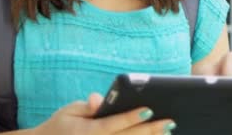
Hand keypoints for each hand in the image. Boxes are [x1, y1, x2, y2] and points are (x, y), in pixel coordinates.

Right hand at [32, 93, 176, 134]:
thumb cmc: (61, 125)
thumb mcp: (69, 111)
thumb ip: (87, 106)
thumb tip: (98, 99)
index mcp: (87, 131)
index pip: (113, 124)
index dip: (130, 118)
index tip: (148, 110)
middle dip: (150, 130)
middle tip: (169, 122)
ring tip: (167, 131)